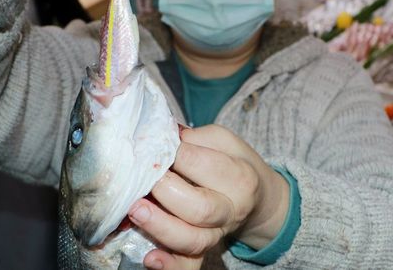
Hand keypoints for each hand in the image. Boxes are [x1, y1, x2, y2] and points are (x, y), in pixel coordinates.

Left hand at [128, 125, 290, 268]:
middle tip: (144, 176)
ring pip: (192, 239)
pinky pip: (189, 265)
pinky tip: (150, 258)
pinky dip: (169, 266)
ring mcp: (216, 234)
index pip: (206, 165)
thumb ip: (196, 138)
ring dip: (161, 226)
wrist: (257, 199)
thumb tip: (162, 135)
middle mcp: (230, 210)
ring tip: (135, 209)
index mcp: (239, 177)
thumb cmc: (233, 163)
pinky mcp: (203, 250)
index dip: (176, 154)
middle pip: (200, 207)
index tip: (153, 143)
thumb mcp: (223, 141)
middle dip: (166, 191)